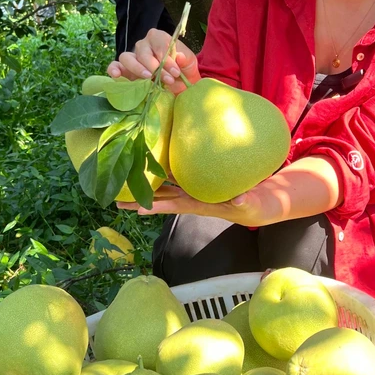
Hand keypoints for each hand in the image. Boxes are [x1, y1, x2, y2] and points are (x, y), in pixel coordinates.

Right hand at [107, 28, 199, 93]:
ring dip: (138, 69)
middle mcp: (143, 45)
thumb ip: (185, 58)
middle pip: (144, 52)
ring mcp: (132, 56)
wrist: (178, 83)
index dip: (167, 58)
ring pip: (127, 57)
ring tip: (148, 78)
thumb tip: (179, 57)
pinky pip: (114, 65)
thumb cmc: (182, 69)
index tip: (175, 72)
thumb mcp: (189, 63)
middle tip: (168, 80)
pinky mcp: (124, 69)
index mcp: (158, 37)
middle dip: (156, 67)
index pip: (159, 43)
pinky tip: (117, 75)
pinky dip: (114, 69)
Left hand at [116, 181, 277, 225]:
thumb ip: (247, 202)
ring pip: (164, 188)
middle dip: (140, 201)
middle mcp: (193, 198)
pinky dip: (160, 172)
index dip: (159, 206)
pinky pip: (174, 176)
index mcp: (203, 204)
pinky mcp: (196, 181)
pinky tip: (147, 164)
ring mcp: (193, 190)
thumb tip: (240, 199)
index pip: (177, 205)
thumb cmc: (256, 205)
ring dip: (144, 188)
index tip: (139, 210)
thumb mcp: (253, 205)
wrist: (258, 203)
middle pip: (162, 199)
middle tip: (116, 203)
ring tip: (121, 188)